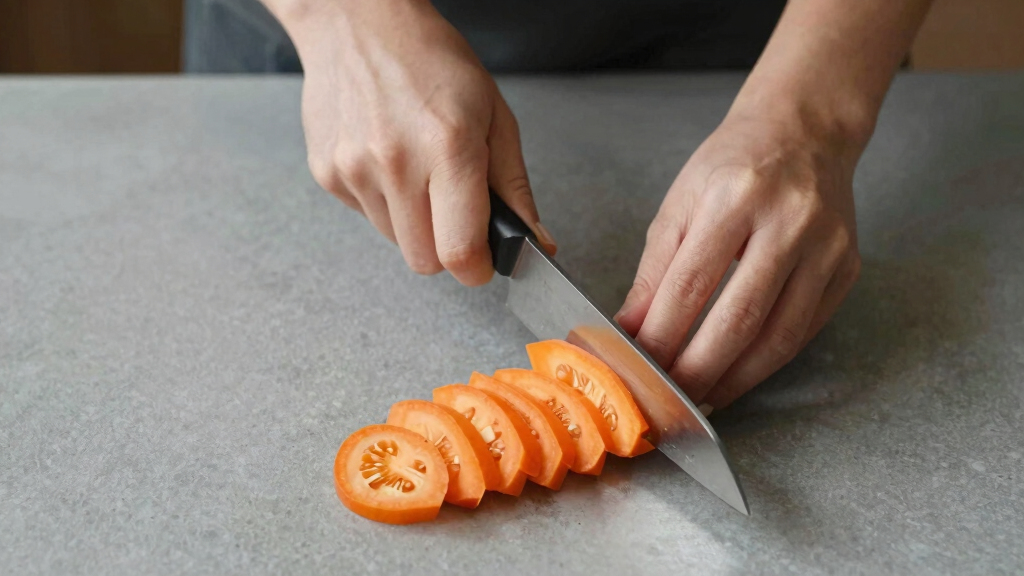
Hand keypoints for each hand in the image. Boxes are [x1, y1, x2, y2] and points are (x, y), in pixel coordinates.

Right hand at [278, 0, 554, 284]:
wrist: (357, 22)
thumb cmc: (432, 61)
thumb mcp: (494, 115)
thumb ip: (515, 188)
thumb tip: (536, 244)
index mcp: (448, 146)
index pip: (460, 251)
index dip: (478, 268)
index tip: (484, 261)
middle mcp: (396, 162)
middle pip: (424, 262)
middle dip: (446, 250)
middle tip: (454, 211)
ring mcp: (354, 169)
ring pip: (395, 242)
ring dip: (414, 223)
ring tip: (417, 170)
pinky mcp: (326, 173)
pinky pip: (366, 217)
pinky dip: (384, 202)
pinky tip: (387, 159)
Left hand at [615, 109, 862, 408]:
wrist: (805, 131)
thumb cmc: (732, 165)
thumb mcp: (680, 204)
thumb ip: (655, 271)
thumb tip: (631, 329)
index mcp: (734, 198)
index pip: (690, 285)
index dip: (661, 336)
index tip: (638, 367)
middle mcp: (788, 222)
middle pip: (738, 318)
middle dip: (697, 370)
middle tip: (668, 399)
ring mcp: (826, 247)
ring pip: (779, 336)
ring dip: (736, 379)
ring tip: (701, 399)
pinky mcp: (848, 267)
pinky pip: (804, 331)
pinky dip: (768, 362)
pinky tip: (738, 376)